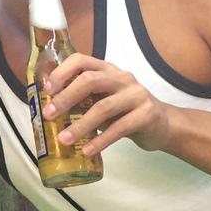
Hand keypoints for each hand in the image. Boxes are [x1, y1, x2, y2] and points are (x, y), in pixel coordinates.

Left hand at [43, 53, 174, 154]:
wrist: (162, 125)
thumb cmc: (125, 111)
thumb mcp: (103, 99)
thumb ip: (82, 99)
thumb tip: (47, 109)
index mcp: (107, 70)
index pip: (81, 60)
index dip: (62, 72)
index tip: (47, 90)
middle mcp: (122, 78)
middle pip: (90, 81)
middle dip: (66, 98)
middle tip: (49, 115)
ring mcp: (136, 95)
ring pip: (103, 107)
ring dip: (81, 125)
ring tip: (64, 140)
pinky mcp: (146, 114)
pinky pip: (120, 128)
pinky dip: (101, 141)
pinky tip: (87, 150)